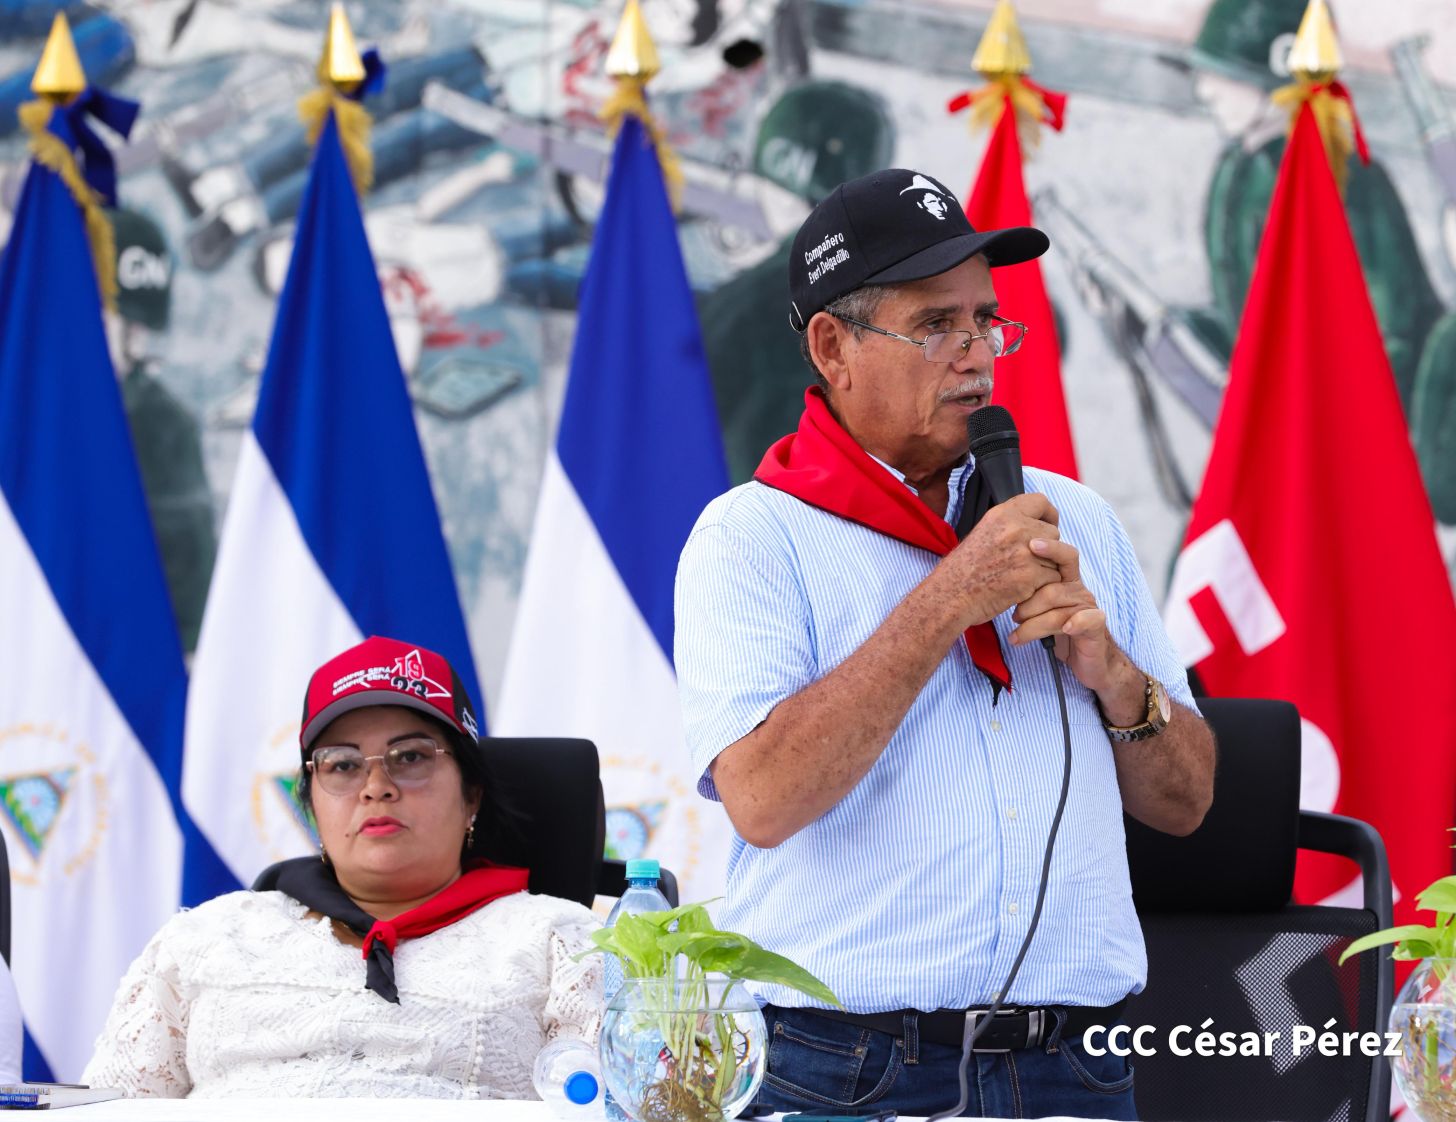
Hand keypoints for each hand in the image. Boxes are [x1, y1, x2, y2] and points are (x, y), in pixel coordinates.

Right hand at [936, 493, 1063, 628]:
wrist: (952, 595)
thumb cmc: (964, 568)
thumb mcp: (983, 532)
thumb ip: (1010, 524)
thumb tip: (1035, 521)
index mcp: (1002, 514)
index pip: (1040, 501)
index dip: (1048, 515)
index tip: (1046, 525)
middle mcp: (1015, 528)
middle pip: (1053, 532)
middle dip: (1046, 547)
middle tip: (1028, 560)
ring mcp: (1025, 552)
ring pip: (1056, 557)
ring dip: (1045, 568)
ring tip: (1022, 575)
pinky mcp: (1031, 575)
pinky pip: (1054, 577)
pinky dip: (1043, 585)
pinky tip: (1024, 588)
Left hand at [1009, 538, 1136, 701]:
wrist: (1089, 660)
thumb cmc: (1058, 630)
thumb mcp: (1039, 609)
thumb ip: (1027, 591)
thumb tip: (997, 577)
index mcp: (1066, 580)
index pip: (1062, 556)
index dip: (1050, 548)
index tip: (1031, 544)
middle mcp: (1078, 590)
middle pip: (1052, 587)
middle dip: (1028, 604)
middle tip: (1014, 616)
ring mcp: (1088, 607)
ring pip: (1058, 609)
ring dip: (1033, 624)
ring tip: (1017, 635)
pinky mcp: (1096, 626)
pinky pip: (1086, 620)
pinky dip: (1075, 623)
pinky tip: (1065, 630)